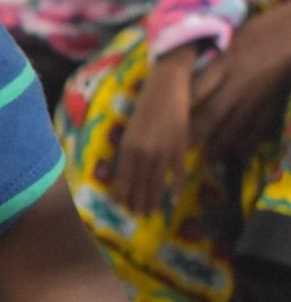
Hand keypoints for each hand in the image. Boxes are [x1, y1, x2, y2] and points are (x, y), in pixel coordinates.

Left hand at [112, 48, 194, 214]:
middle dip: (137, 201)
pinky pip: (177, 173)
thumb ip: (131, 148)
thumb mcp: (132, 127)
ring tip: (151, 213)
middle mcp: (143, 152)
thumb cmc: (146, 102)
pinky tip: (174, 200)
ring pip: (156, 182)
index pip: (124, 177)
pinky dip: (175, 188)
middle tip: (137, 216)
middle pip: (139, 183)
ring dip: (153, 199)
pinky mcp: (179, 147)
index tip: (122, 207)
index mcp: (128, 145)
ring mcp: (162, 151)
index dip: (123, 194)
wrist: (167, 85)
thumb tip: (129, 168)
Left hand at [191, 6, 290, 160]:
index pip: (195, 92)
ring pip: (234, 127)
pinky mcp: (274, 103)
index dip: (180, 112)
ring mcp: (257, 96)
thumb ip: (214, 62)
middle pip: (210, 115)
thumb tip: (190, 79)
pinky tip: (240, 153)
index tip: (165, 125)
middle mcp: (237, 83)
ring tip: (208, 159)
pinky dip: (249, 142)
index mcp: (223, 64)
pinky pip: (259, 127)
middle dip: (194, 136)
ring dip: (219, 146)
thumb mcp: (232, 40)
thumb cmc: (263, 29)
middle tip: (179, 151)